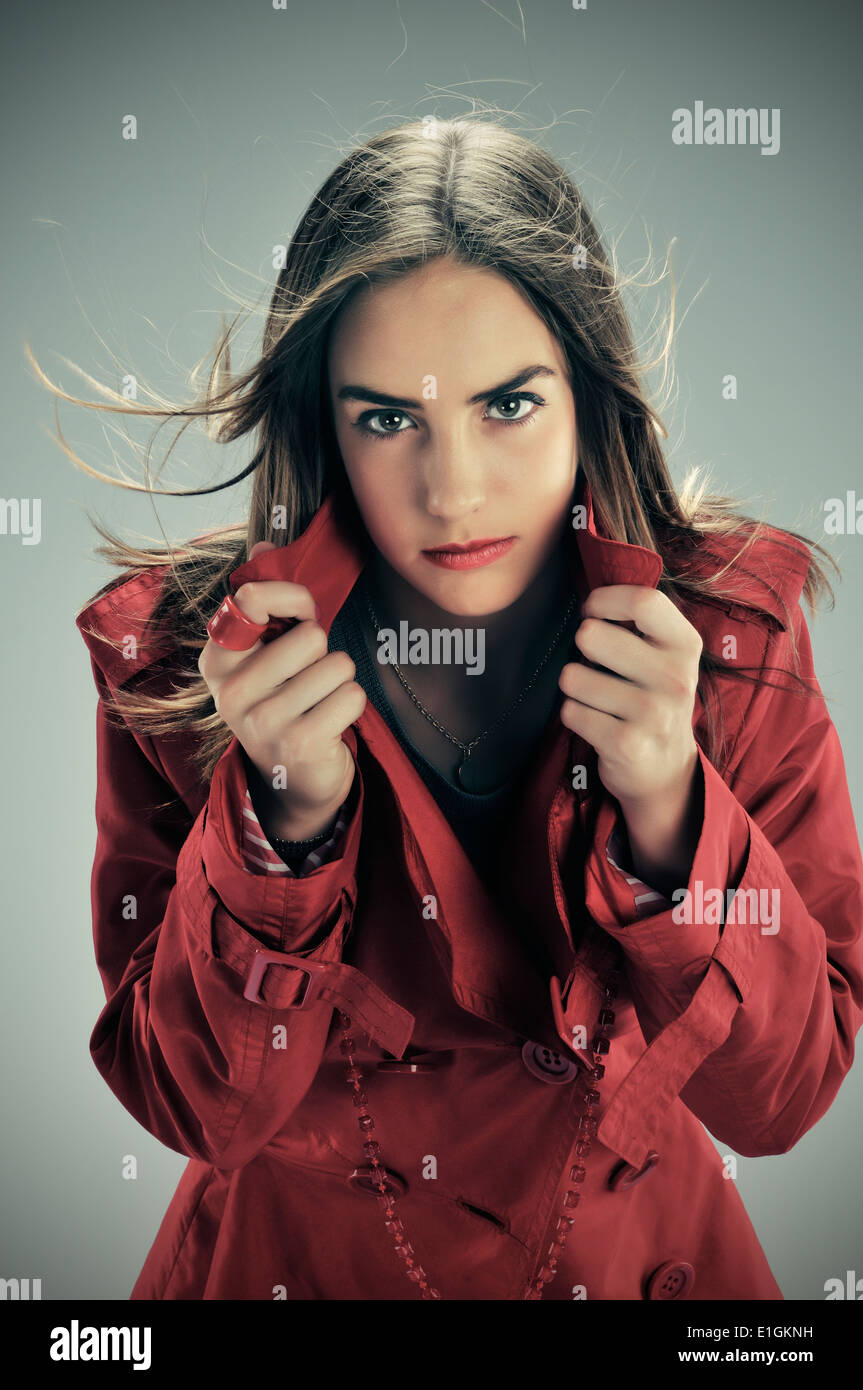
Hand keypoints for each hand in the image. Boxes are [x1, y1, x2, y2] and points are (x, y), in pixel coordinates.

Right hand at [198, 541, 366, 837]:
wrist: (292, 779)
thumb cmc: (284, 700)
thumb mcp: (265, 653)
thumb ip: (265, 599)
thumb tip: (265, 544)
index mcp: (218, 660)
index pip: (252, 598)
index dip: (292, 597)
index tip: (302, 612)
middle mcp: (231, 692)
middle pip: (310, 636)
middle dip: (323, 651)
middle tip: (309, 675)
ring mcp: (263, 722)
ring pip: (337, 664)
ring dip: (340, 679)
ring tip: (319, 699)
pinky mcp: (299, 744)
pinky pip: (351, 695)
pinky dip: (351, 704)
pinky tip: (330, 719)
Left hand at [558, 584, 701, 808]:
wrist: (666, 770)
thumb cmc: (653, 698)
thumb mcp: (664, 655)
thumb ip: (640, 620)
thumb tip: (594, 582)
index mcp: (686, 645)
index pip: (643, 600)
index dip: (604, 599)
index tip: (593, 611)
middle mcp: (676, 678)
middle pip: (593, 635)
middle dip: (581, 645)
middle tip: (594, 661)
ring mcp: (653, 714)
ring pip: (573, 677)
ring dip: (575, 686)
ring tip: (597, 697)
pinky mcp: (626, 744)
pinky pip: (570, 711)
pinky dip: (574, 715)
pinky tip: (596, 723)